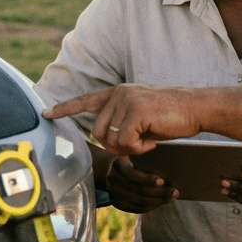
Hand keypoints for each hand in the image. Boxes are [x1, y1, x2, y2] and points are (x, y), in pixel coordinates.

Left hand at [43, 85, 203, 155]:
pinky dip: (140, 148)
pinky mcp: (136, 111)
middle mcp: (118, 94)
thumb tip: (107, 142)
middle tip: (138, 145)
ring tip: (148, 138)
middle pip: (98, 132)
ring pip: (110, 139)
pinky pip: (125, 142)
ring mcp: (126, 100)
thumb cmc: (172, 116)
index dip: (65, 109)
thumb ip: (122, 122)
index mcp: (117, 93)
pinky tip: (153, 139)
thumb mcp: (141, 116)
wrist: (196, 108)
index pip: (85, 101)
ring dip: (129, 148)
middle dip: (116, 147)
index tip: (45, 113)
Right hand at [105, 156, 177, 212]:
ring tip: (171, 198)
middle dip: (159, 193)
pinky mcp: (116, 203)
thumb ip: (146, 160)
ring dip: (158, 201)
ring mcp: (113, 193)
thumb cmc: (130, 161)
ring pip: (139, 201)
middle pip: (138, 190)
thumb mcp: (134, 156)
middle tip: (175, 192)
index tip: (162, 181)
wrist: (111, 170)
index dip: (148, 179)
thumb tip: (170, 169)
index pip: (132, 174)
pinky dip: (150, 206)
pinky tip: (160, 203)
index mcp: (117, 164)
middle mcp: (112, 179)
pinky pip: (136, 208)